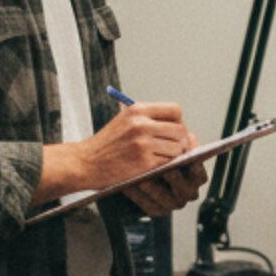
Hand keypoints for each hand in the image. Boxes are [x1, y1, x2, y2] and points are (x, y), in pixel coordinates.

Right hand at [43, 102, 187, 202]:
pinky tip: (152, 165)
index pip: (175, 110)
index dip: (179, 122)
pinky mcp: (143, 162)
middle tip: (171, 148)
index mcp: (137, 110)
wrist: (85, 162)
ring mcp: (142, 143)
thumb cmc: (106, 144)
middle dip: (180, 141)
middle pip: (180, 130)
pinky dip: (164, 165)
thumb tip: (191, 136)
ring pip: (177, 148)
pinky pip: (168, 162)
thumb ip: (154, 124)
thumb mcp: (126, 122)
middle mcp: (141, 124)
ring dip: (173, 155)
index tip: (173, 131)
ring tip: (159, 157)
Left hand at [125, 130, 206, 215]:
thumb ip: (179, 140)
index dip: (194, 167)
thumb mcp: (170, 145)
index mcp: (195, 178)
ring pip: (164, 199)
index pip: (199, 174)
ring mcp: (171, 203)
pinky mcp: (155, 210)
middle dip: (175, 179)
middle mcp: (186, 192)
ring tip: (142, 179)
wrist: (138, 173)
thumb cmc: (160, 155)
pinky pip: (147, 205)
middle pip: (184, 189)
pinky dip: (138, 196)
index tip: (183, 156)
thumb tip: (188, 136)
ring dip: (154, 189)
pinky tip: (128, 187)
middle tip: (165, 170)